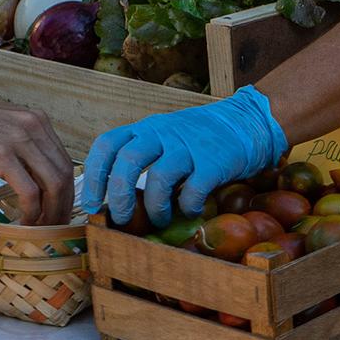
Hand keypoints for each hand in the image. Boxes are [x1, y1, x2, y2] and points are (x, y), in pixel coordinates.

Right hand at [0, 93, 72, 224]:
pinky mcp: (2, 156)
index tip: (60, 210)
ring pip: (53, 185)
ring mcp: (20, 140)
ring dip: (51, 213)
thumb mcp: (3, 128)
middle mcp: (35, 127)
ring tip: (41, 229)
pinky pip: (29, 191)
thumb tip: (32, 172)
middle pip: (64, 175)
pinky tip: (23, 222)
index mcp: (37, 121)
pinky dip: (32, 212)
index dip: (67, 192)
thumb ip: (22, 145)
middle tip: (55, 226)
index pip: (65, 162)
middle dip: (64, 206)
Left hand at [82, 86, 288, 227]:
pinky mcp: (213, 161)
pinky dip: (189, 206)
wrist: (247, 120)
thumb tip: (117, 195)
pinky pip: (193, 190)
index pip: (107, 145)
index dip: (94, 175)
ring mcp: (188, 146)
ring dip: (155, 207)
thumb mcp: (165, 136)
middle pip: (127, 162)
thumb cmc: (200, 136)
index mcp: (146, 127)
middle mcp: (163, 133)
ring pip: (159, 177)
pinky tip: (191, 211)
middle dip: (119, 196)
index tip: (92, 203)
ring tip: (160, 219)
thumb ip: (144, 156)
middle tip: (121, 218)